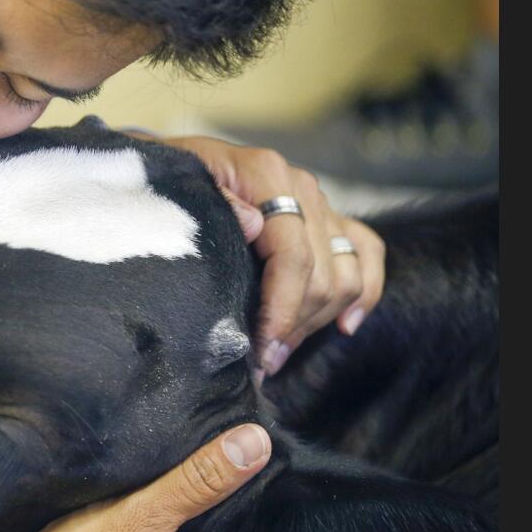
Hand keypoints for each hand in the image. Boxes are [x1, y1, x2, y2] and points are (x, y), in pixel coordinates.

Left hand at [155, 134, 385, 377]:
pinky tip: (344, 326)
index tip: (261, 350)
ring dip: (317, 321)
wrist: (170, 168)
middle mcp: (301, 187)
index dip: (282, 309)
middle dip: (294, 326)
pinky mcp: (328, 218)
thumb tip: (254, 224)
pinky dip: (364, 292)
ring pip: (345, 274)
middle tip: (260, 363)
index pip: (293, 255)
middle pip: (323, 274)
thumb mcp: (174, 186)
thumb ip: (213, 203)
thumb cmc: (165, 183)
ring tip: (277, 353)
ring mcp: (320, 202)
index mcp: (266, 175)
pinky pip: (366, 252)